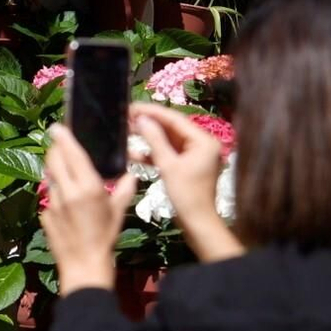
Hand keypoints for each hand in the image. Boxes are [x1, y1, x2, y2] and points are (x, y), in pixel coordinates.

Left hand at [41, 124, 135, 292]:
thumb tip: (130, 175)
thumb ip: (125, 189)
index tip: (57, 126)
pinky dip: (57, 193)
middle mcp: (67, 191)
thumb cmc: (106, 237)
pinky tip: (66, 203)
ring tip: (66, 172)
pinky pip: (49, 197)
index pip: (71, 153)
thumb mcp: (119, 212)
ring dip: (56, 171)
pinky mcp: (44, 214)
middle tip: (61, 144)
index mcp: (88, 186)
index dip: (63, 136)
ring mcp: (51, 203)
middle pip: (53, 159)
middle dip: (55, 149)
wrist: (84, 265)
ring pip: (50, 177)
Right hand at [131, 104, 242, 262]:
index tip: (132, 107)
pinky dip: (153, 154)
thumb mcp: (168, 166)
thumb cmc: (186, 195)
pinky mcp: (187, 166)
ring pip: (168, 141)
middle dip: (149, 124)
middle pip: (172, 128)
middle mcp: (202, 144)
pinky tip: (134, 153)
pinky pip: (169, 154)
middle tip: (126, 118)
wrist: (197, 223)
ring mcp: (195, 155)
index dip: (153, 112)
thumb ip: (155, 140)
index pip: (175, 119)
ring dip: (149, 139)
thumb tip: (142, 119)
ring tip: (127, 133)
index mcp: (203, 140)